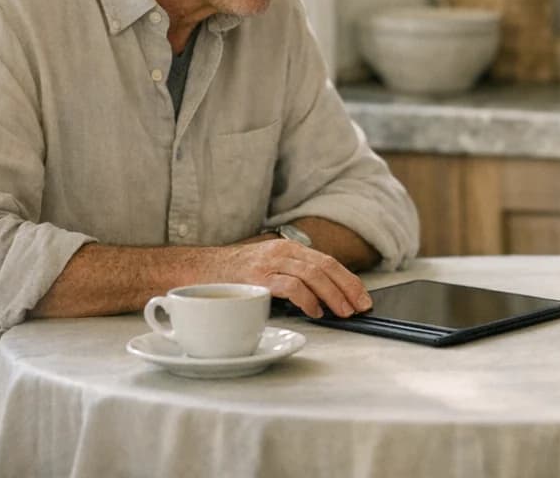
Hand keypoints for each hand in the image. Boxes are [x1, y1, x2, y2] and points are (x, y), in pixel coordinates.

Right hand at [210, 239, 372, 318]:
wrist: (197, 271)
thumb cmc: (234, 276)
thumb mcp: (268, 269)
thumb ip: (292, 277)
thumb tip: (323, 298)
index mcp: (289, 248)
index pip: (327, 261)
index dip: (349, 279)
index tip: (363, 297)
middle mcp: (282, 251)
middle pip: (325, 266)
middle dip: (348, 287)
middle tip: (361, 307)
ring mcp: (269, 263)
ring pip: (312, 274)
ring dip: (333, 294)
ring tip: (344, 311)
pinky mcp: (257, 278)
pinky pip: (289, 286)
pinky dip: (307, 299)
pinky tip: (316, 311)